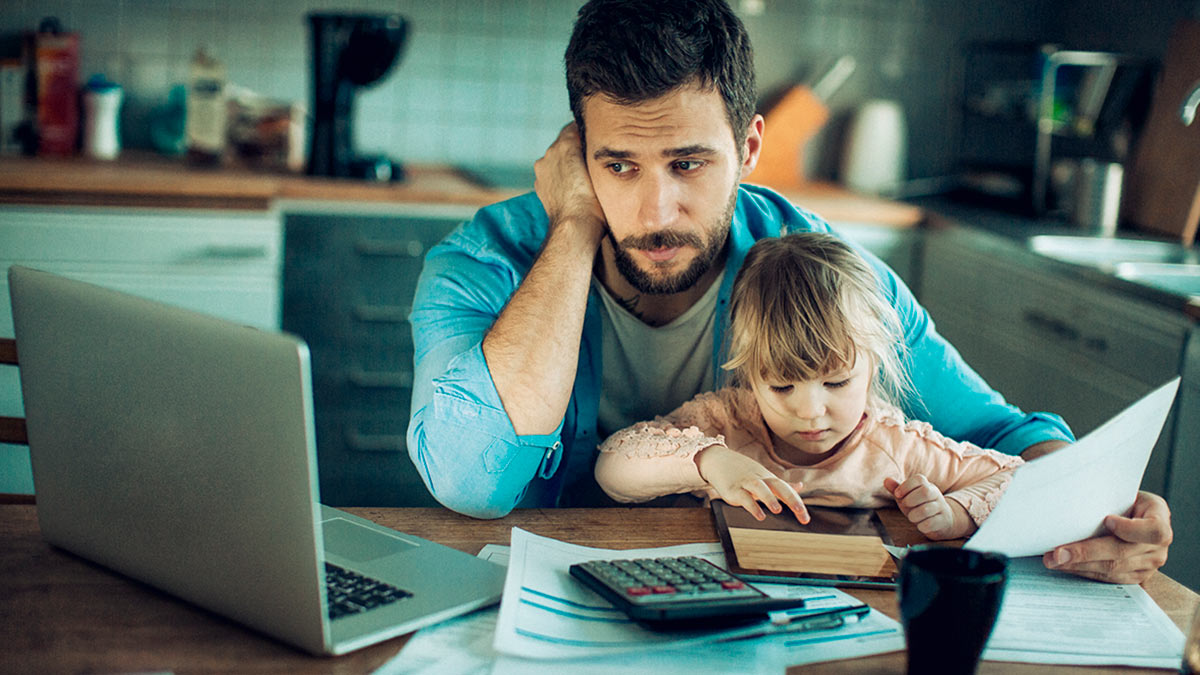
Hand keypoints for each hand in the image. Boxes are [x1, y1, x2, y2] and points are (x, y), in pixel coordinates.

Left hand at [533, 122, 605, 243]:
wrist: (576, 225)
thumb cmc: (593, 198)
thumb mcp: (600, 166)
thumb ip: (592, 147)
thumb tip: (592, 141)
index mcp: (564, 144)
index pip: (574, 128)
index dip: (586, 133)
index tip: (597, 139)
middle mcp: (550, 153)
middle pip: (564, 143)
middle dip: (576, 149)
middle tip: (593, 158)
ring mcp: (542, 170)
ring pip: (557, 160)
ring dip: (568, 164)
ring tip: (584, 175)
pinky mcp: (541, 185)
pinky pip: (552, 175)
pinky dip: (561, 178)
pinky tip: (574, 187)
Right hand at [695, 445, 807, 522]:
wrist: (719, 460)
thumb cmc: (744, 471)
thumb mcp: (765, 477)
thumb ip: (782, 485)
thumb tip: (801, 486)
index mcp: (769, 479)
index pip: (787, 490)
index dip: (797, 503)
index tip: (805, 519)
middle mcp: (760, 480)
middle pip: (778, 486)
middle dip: (791, 499)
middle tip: (801, 513)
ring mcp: (746, 483)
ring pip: (760, 488)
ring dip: (769, 498)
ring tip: (778, 510)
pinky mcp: (733, 489)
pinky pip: (743, 497)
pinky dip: (752, 506)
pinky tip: (759, 515)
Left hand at [885, 475, 971, 539]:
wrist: (943, 521)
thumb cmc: (921, 506)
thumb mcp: (908, 497)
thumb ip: (897, 489)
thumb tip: (886, 480)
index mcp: (927, 486)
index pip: (919, 479)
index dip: (906, 486)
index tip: (897, 494)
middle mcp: (936, 494)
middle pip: (925, 492)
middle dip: (910, 499)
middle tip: (905, 505)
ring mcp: (941, 507)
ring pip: (926, 509)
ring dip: (914, 514)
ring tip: (912, 517)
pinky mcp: (943, 521)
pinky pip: (931, 523)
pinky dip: (921, 525)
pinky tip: (920, 525)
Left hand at [1043, 491, 1171, 583]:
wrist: (1130, 514)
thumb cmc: (1121, 499)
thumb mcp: (1120, 491)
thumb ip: (1106, 497)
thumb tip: (1070, 502)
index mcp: (1160, 518)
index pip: (1153, 530)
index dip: (1130, 529)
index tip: (1107, 520)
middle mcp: (1158, 547)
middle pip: (1122, 553)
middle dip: (1085, 553)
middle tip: (1057, 553)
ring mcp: (1149, 565)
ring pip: (1112, 569)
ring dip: (1078, 565)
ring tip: (1053, 560)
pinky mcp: (1135, 577)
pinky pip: (1108, 578)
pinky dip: (1083, 571)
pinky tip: (1065, 565)